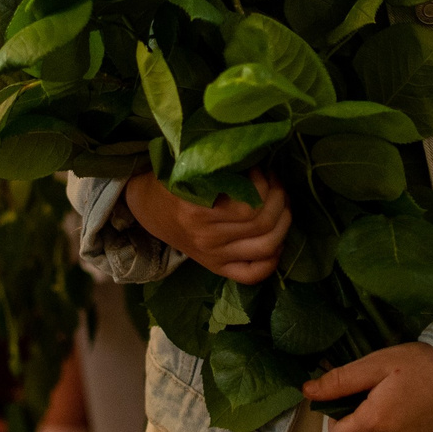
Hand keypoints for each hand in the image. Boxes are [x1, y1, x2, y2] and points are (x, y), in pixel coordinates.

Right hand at [124, 168, 289, 283]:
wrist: (149, 210)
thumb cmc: (171, 183)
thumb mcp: (187, 168)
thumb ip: (219, 167)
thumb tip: (257, 156)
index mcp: (198, 213)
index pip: (250, 206)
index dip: (264, 185)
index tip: (260, 169)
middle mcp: (208, 239)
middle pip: (264, 225)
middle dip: (279, 199)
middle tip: (276, 183)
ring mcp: (214, 257)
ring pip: (266, 246)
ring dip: (283, 223)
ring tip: (281, 204)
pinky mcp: (217, 268)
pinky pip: (252, 275)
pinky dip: (272, 260)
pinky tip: (277, 239)